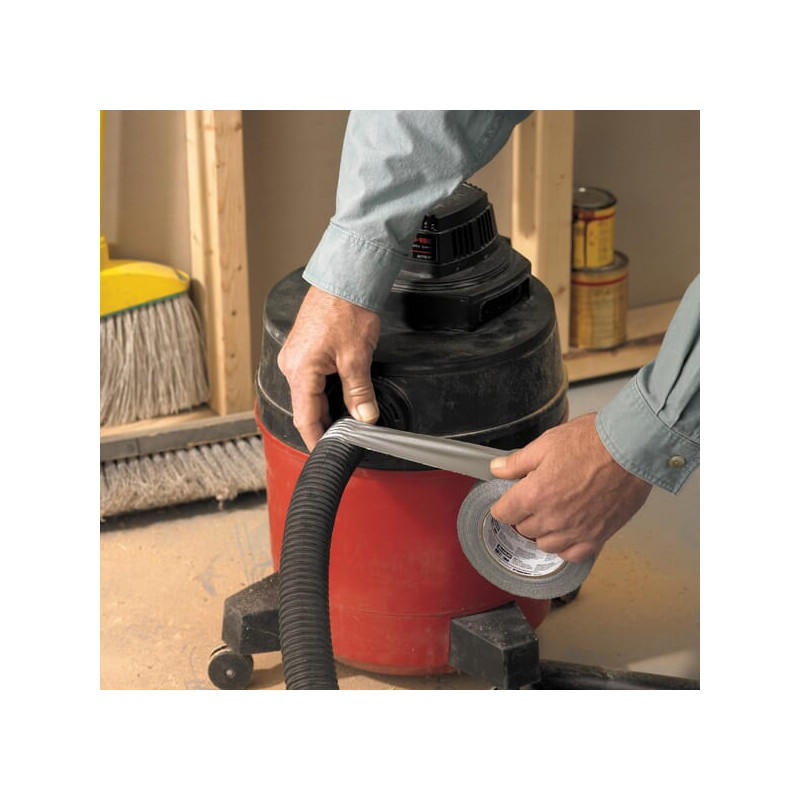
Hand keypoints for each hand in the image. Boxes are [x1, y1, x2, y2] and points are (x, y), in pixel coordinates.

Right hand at [277, 286, 380, 450]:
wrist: (344, 278)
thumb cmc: (346, 309)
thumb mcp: (358, 357)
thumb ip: (359, 392)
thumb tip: (365, 417)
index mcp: (300, 370)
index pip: (305, 418)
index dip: (316, 440)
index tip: (327, 454)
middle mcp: (291, 365)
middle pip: (306, 408)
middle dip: (324, 426)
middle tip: (345, 441)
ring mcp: (295, 357)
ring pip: (309, 395)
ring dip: (325, 410)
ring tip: (346, 422)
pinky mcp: (303, 350)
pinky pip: (310, 380)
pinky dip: (324, 393)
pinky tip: (340, 398)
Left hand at [489, 413, 652, 561]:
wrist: (631, 448)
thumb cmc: (592, 441)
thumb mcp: (546, 443)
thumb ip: (517, 462)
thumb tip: (497, 469)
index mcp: (535, 494)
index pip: (503, 513)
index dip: (503, 505)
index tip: (508, 501)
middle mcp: (553, 517)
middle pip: (523, 529)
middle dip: (524, 515)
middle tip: (535, 499)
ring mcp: (576, 530)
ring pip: (545, 545)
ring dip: (544, 532)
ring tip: (552, 514)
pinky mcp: (598, 536)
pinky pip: (573, 554)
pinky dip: (567, 547)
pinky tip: (569, 531)